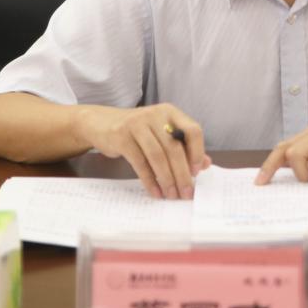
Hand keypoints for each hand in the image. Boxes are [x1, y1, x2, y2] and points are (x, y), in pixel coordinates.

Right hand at [78, 103, 210, 198]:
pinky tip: (155, 192)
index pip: (193, 130)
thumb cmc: (138, 131)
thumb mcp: (161, 134)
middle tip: (186, 193)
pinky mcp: (121, 136)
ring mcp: (137, 124)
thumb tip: (206, 165)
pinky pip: (140, 162)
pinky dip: (149, 180)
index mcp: (170, 112)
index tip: (197, 172)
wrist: (101, 123)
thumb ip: (183, 146)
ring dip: (167, 179)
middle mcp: (156, 115)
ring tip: (171, 195)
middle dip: (182, 174)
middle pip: (175, 147)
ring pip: (158, 156)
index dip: (197, 152)